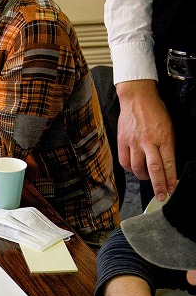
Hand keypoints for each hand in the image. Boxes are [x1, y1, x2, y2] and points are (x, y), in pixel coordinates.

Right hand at [116, 80, 176, 201]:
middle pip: (154, 169)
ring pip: (137, 167)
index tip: (172, 190)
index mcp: (164, 138)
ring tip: (147, 178)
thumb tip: (166, 164)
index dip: (170, 179)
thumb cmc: (155, 112)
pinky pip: (125, 161)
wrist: (137, 98)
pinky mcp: (123, 141)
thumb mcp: (168, 128)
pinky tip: (134, 168)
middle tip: (161, 196)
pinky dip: (130, 168)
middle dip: (158, 185)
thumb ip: (167, 146)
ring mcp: (134, 142)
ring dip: (143, 177)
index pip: (168, 163)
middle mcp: (149, 142)